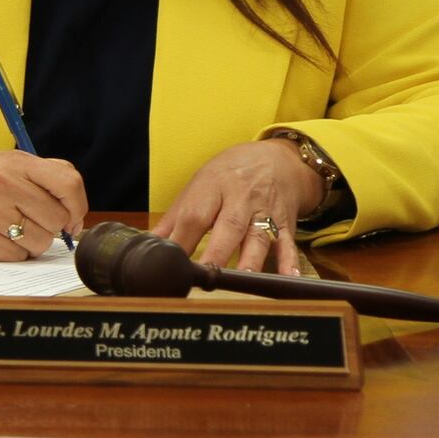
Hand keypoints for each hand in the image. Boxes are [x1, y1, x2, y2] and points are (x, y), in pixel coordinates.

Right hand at [0, 149, 87, 260]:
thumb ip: (43, 176)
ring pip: (39, 243)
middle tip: (28, 221)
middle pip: (56, 220)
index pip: (68, 183)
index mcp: (14, 162)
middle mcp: (3, 184)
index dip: (77, 206)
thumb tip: (75, 214)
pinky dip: (10, 253)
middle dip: (49, 227)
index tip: (70, 217)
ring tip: (8, 229)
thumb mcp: (4, 164)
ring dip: (30, 243)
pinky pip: (16, 257)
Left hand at [152, 139, 325, 274]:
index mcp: (214, 186)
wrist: (277, 159)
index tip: (173, 264)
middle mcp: (241, 198)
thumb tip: (148, 243)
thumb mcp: (200, 185)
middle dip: (217, 251)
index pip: (195, 215)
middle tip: (206, 274)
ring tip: (243, 278)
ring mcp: (266, 211)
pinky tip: (288, 277)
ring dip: (251, 259)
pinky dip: (289, 261)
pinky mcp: (286, 224)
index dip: (183, 240)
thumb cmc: (230, 175)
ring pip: (260, 236)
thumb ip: (175, 218)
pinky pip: (289, 244)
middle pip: (229, 226)